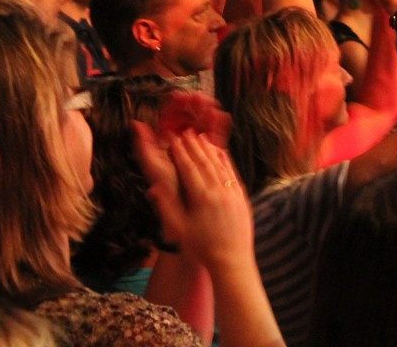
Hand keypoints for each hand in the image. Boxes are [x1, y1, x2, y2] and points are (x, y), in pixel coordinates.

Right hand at [133, 125, 253, 272]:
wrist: (232, 262)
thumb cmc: (201, 249)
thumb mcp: (179, 230)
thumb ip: (167, 207)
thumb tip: (154, 187)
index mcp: (201, 199)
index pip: (189, 169)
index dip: (180, 153)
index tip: (174, 141)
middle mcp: (218, 192)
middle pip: (204, 163)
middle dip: (193, 146)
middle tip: (185, 133)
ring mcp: (232, 193)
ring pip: (219, 165)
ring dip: (209, 149)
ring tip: (200, 137)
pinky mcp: (242, 197)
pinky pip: (232, 173)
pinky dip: (225, 160)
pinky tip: (221, 151)